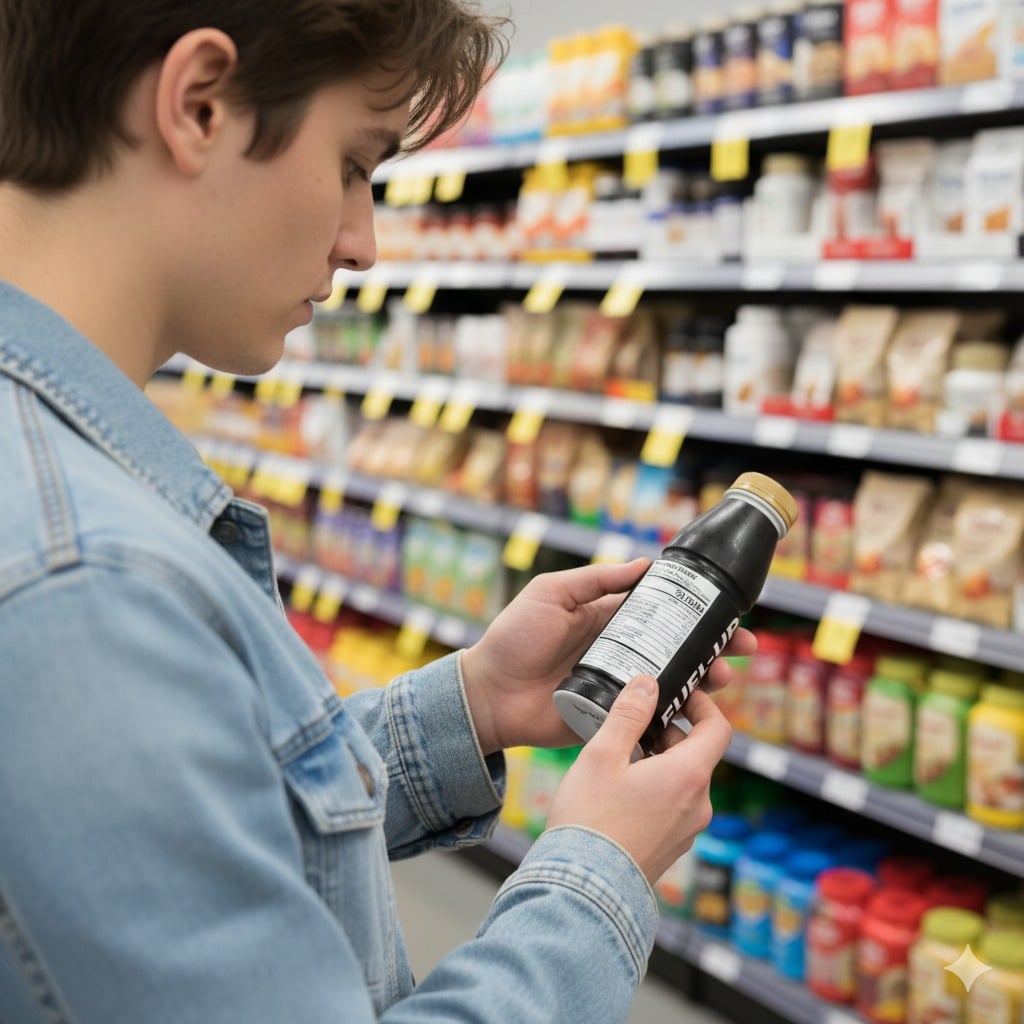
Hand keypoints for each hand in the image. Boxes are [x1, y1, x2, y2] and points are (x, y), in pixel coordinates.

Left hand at [460, 558, 753, 755]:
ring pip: (674, 682)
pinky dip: (678, 713)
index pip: (662, 613)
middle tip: (743, 647)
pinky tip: (698, 709)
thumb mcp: (550, 593)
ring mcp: (620, 688)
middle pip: (678, 648)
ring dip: (704, 678)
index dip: (695, 612)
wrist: (488, 694)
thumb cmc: (513, 638)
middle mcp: (620, 653)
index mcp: (608, 621)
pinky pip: (653, 716)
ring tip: (723, 677)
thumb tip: (644, 563)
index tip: (727, 611)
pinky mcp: (614, 719)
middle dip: (715, 647)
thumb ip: (595, 579)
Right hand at [546, 675, 731, 883]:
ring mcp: (687, 830)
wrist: (583, 889)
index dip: (703, 705)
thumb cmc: (590, 819)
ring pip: (683, 781)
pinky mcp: (672, 848)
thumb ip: (628, 714)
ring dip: (660, 763)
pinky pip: (672, 807)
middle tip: (633, 726)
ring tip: (619, 761)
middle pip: (698, 754)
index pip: (719, 728)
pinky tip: (619, 794)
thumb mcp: (602, 754)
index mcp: (688, 775)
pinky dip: (655, 790)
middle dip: (669, 734)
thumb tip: (648, 682)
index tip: (679, 696)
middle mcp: (698, 804)